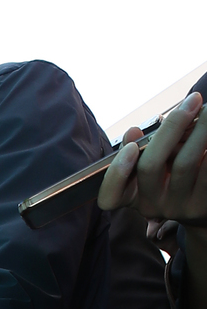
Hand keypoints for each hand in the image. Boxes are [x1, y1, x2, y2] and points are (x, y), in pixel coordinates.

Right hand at [98, 92, 206, 224]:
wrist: (202, 201)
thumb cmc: (173, 172)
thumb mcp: (155, 160)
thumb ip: (142, 145)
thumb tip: (133, 132)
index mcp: (131, 194)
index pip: (110, 196)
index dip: (116, 173)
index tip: (131, 147)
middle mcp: (150, 205)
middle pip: (150, 167)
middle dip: (171, 128)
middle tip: (192, 101)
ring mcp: (176, 207)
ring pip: (184, 164)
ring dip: (200, 130)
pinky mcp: (200, 205)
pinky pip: (206, 171)